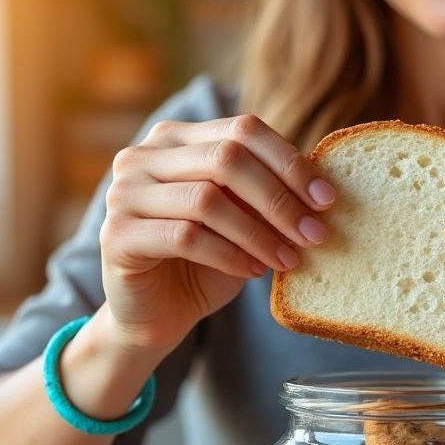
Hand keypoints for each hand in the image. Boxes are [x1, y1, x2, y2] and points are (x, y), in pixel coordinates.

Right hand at [100, 114, 336, 355]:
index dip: (290, 162)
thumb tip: (324, 183)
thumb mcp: (244, 219)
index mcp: (177, 138)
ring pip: (206, 199)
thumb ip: (269, 193)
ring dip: (258, 233)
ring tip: (289, 260)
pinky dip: (229, 255)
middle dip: (279, 199)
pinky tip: (254, 272)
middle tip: (315, 234)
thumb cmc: (206, 261)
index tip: (328, 200)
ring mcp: (124, 193)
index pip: (242, 129)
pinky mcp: (116, 235)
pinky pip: (185, 237)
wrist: (156, 315)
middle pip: (226, 158)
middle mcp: (143, 155)